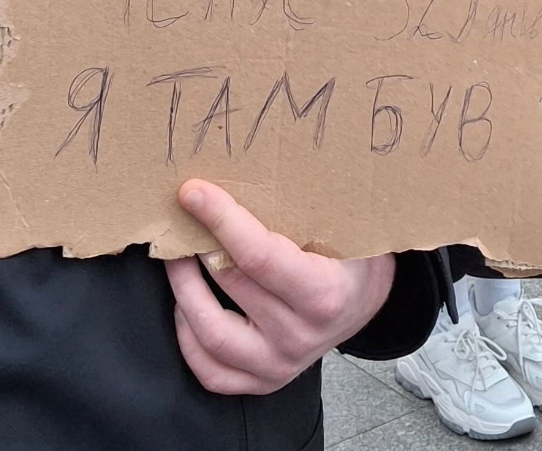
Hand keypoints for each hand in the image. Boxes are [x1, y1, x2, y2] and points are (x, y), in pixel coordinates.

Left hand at [162, 179, 397, 394]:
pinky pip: (211, 371)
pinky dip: (188, 338)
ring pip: (211, 335)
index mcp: (324, 294)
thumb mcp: (342, 225)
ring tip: (175, 258)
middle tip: (178, 216)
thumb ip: (298, 204)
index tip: (192, 191)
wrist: (366, 302)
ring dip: (183, 291)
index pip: (259, 256)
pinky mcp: (263, 381)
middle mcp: (301, 336)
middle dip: (195, 245)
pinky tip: (185, 306)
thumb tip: (245, 160)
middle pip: (230, 285)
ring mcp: (280, 365)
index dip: (220, 219)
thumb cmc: (351, 254)